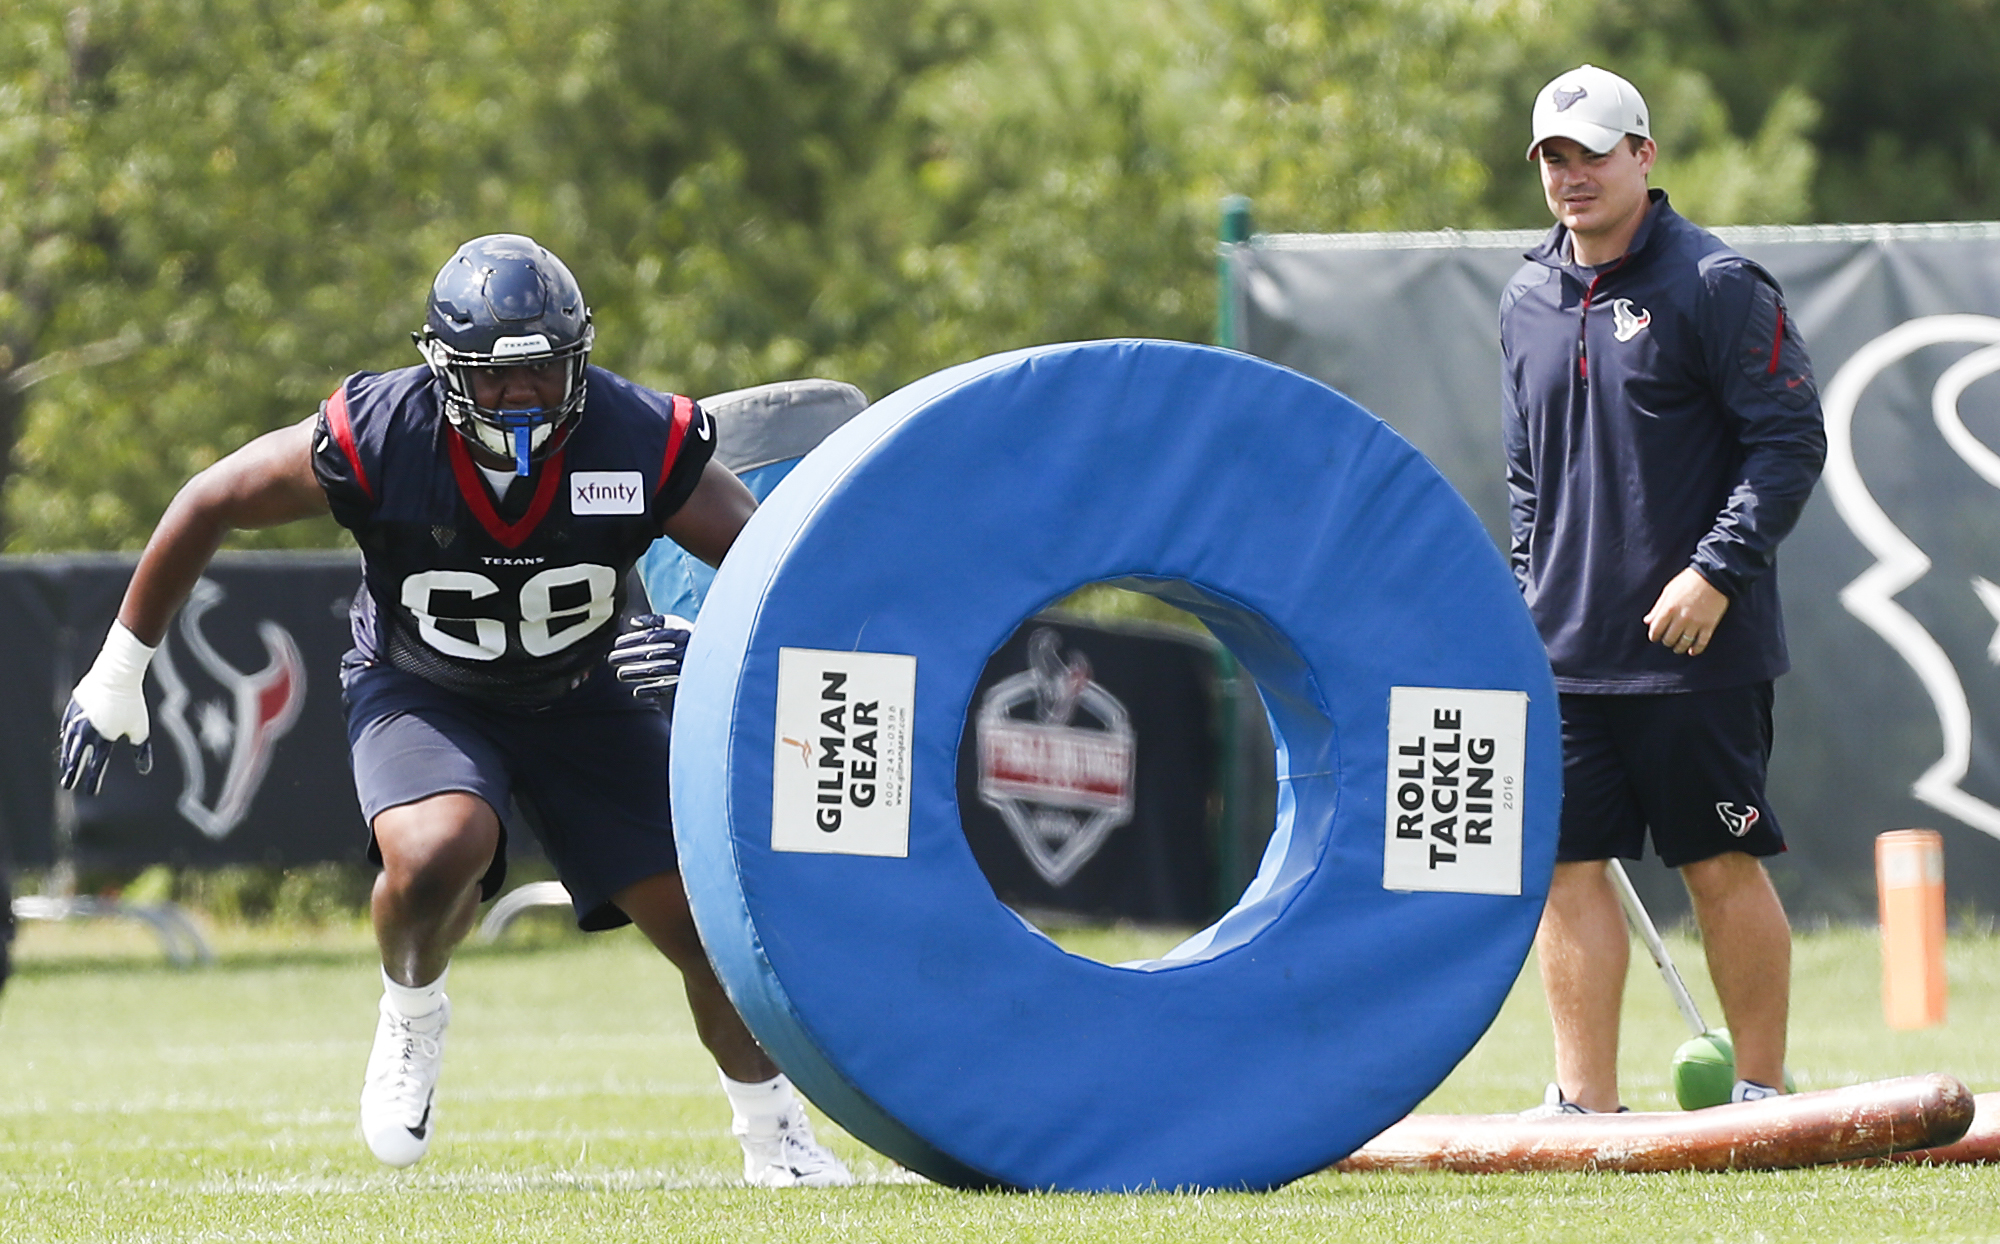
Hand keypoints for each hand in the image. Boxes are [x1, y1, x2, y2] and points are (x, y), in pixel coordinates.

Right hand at [58, 622, 157, 793]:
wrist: (116, 675)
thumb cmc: (132, 702)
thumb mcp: (141, 728)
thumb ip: (141, 750)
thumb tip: (145, 770)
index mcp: (104, 738)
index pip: (96, 766)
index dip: (92, 780)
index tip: (90, 792)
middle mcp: (86, 732)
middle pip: (76, 758)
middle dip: (71, 772)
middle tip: (67, 785)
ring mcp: (76, 720)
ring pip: (69, 744)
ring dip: (67, 757)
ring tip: (66, 768)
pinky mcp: (72, 709)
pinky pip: (67, 728)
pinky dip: (67, 738)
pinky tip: (67, 744)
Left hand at [610, 613, 694, 701]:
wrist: (718, 652)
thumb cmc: (691, 635)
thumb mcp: (676, 623)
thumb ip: (654, 620)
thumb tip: (633, 621)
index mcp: (679, 633)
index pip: (651, 636)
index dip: (632, 640)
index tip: (617, 643)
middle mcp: (682, 649)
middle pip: (650, 653)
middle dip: (629, 656)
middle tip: (612, 659)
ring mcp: (685, 666)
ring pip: (656, 671)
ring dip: (636, 673)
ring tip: (620, 675)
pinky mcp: (687, 681)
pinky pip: (667, 687)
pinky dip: (652, 690)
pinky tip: (636, 693)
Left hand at [1643, 567, 1729, 656]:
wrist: (1715, 576)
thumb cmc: (1689, 581)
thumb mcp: (1669, 590)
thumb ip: (1657, 608)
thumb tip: (1647, 621)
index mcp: (1669, 609)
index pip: (1656, 630)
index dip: (1654, 636)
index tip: (1655, 637)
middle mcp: (1681, 618)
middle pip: (1669, 639)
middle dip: (1667, 641)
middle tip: (1668, 640)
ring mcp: (1696, 623)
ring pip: (1684, 643)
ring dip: (1679, 648)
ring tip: (1678, 647)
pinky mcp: (1709, 625)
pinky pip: (1701, 643)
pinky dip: (1696, 649)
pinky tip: (1692, 651)